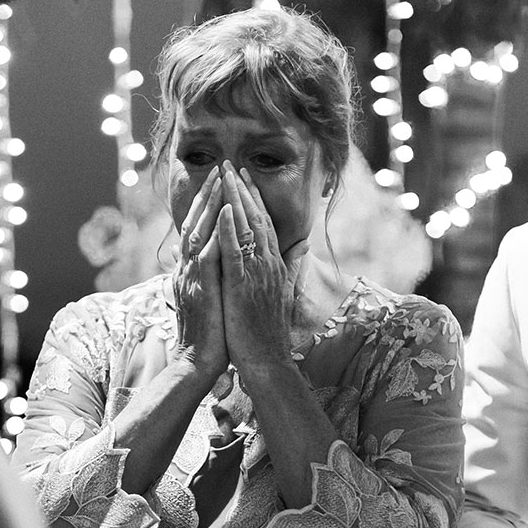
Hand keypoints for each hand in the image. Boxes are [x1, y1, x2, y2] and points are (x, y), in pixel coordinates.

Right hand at [174, 168, 227, 385]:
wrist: (198, 363)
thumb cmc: (206, 336)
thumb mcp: (201, 300)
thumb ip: (197, 276)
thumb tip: (189, 258)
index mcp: (190, 272)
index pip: (197, 231)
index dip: (207, 207)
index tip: (220, 184)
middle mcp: (188, 271)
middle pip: (196, 224)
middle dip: (208, 196)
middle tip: (220, 169)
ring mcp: (192, 279)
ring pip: (199, 233)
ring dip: (210, 205)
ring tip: (221, 181)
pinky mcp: (201, 290)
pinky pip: (207, 256)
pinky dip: (215, 234)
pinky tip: (224, 215)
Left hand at [216, 163, 306, 378]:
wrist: (267, 362)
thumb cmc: (268, 333)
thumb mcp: (282, 293)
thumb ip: (291, 267)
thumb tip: (303, 247)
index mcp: (274, 266)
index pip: (264, 224)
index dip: (254, 199)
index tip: (244, 178)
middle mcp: (268, 265)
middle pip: (256, 219)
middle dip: (243, 190)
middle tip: (231, 165)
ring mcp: (257, 274)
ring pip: (246, 229)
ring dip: (236, 200)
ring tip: (225, 176)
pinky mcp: (243, 286)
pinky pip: (236, 252)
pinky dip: (230, 230)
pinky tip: (224, 210)